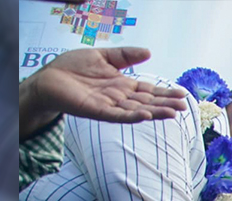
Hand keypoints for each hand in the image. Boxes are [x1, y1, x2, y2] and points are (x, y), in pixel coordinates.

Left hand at [19, 46, 188, 138]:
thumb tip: (149, 52)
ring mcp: (109, 106)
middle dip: (165, 104)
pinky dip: (132, 116)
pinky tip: (146, 116)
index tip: (181, 95)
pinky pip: (118, 116)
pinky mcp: (97, 111)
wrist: (48, 77)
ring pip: (136, 111)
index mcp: (122, 85)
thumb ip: (125, 56)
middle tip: (184, 106)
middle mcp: (119, 97)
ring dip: (154, 113)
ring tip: (172, 113)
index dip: (164, 93)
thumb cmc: (72, 67)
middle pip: (147, 102)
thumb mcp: (102, 56)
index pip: (148, 90)